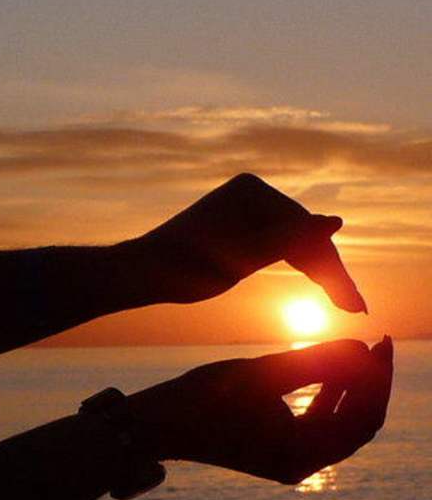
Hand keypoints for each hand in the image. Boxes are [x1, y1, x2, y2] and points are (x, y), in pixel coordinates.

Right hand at [128, 338, 392, 483]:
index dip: (378, 379)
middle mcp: (300, 466)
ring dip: (350, 389)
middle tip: (375, 343)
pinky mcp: (274, 450)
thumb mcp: (262, 373)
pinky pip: (316, 426)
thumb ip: (316, 362)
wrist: (153, 423)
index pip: (363, 419)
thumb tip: (362, 350)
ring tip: (355, 351)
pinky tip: (328, 371)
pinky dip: (327, 399)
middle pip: (357, 425)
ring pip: (338, 425)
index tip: (378, 341)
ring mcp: (287, 460)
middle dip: (369, 384)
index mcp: (302, 456)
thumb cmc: (202, 398)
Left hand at [132, 173, 364, 311]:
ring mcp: (245, 204)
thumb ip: (290, 242)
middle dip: (330, 273)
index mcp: (253, 191)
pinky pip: (277, 243)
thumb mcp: (242, 260)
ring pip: (294, 242)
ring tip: (346, 304)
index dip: (335, 272)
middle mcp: (252, 190)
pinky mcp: (239, 220)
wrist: (141, 271)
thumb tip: (336, 222)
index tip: (356, 306)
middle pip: (304, 236)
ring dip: (319, 271)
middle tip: (357, 309)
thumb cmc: (184, 268)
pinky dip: (295, 264)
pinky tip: (317, 283)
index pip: (307, 234)